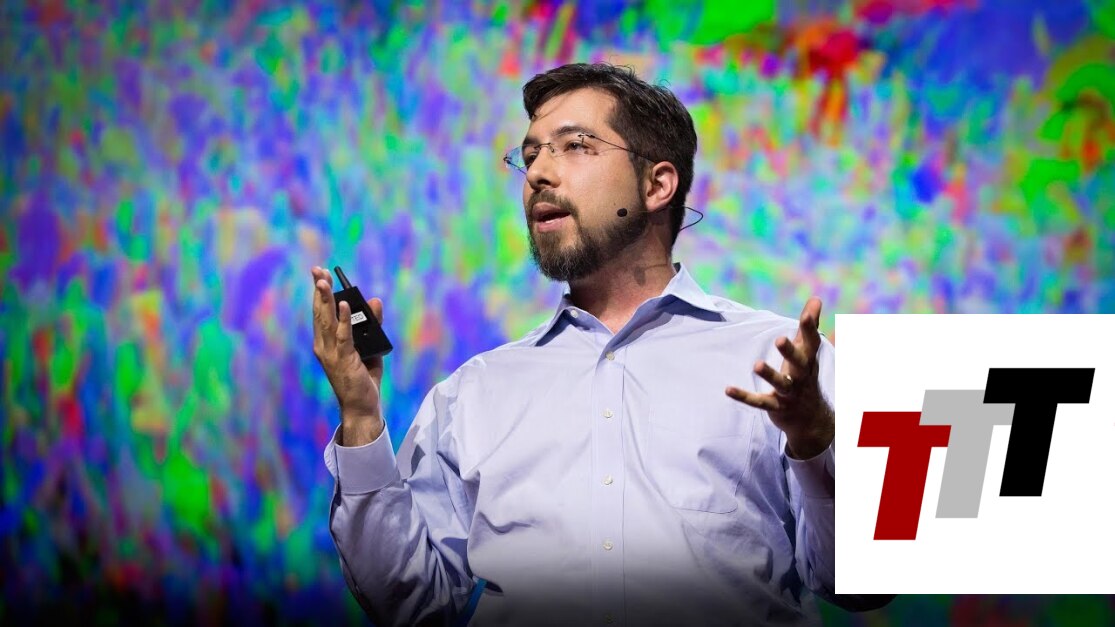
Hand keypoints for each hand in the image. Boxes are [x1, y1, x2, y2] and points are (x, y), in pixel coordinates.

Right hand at [311, 266, 385, 445]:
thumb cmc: (363, 377)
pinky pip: (343, 336)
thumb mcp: (371, 345)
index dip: (320, 293)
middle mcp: (324, 346)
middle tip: (317, 270)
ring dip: (325, 300)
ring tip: (324, 281)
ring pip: (326, 321)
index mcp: (326, 343)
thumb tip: (376, 300)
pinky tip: (342, 304)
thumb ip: (373, 323)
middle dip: (319, 290)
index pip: (321, 313)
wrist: (363, 405)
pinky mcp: (343, 360)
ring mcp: (331, 354)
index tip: (320, 274)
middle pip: (320, 312)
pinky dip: (342, 320)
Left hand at [725, 297, 833, 458]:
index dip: (810, 328)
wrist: (812, 419)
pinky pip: (760, 402)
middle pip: (798, 363)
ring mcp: (790, 394)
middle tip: (779, 339)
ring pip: (781, 384)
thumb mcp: (808, 352)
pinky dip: (744, 397)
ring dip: (769, 375)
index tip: (806, 314)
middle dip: (790, 352)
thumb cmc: (806, 376)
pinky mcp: (776, 407)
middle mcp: (802, 377)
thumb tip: (816, 298)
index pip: (812, 343)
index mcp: (808, 360)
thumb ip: (809, 326)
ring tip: (756, 365)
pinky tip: (728, 389)